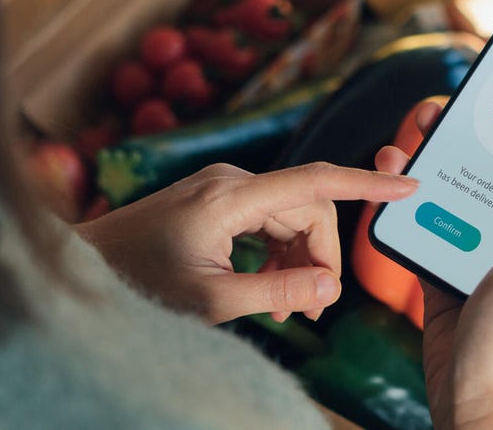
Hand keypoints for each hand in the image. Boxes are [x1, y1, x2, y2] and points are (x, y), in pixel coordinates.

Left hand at [76, 162, 417, 324]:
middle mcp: (231, 182)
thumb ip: (277, 293)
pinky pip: (268, 220)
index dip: (367, 184)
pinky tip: (268, 289)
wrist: (84, 270)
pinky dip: (278, 253)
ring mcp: (221, 188)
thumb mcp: (211, 301)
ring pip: (290, 217)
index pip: (316, 181)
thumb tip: (331, 287)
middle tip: (312, 311)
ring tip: (287, 309)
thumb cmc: (136, 286)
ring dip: (299, 260)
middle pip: (307, 209)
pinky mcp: (215, 199)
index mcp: (231, 197)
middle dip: (319, 257)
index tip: (408, 186)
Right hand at [374, 101, 492, 429]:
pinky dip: (405, 211)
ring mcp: (476, 261)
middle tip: (433, 114)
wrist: (472, 404)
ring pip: (450, 202)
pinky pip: (423, 233)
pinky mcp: (443, 278)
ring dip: (426, 172)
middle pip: (485, 182)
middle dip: (459, 145)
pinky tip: (388, 189)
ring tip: (400, 143)